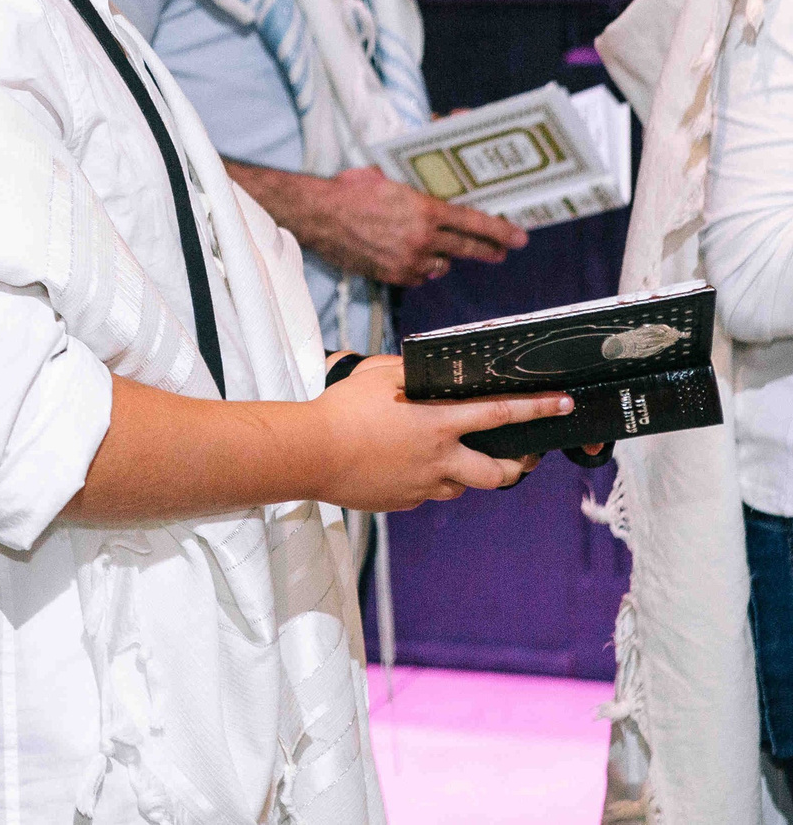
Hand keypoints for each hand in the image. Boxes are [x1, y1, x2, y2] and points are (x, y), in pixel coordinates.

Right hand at [307, 356, 564, 510]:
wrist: (310, 454)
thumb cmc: (341, 409)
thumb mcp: (377, 375)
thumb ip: (409, 372)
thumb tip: (426, 371)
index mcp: (438, 423)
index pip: (501, 414)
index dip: (536, 408)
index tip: (562, 404)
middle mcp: (440, 458)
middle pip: (499, 473)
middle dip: (517, 466)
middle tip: (520, 457)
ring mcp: (423, 485)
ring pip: (462, 485)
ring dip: (464, 473)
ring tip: (446, 456)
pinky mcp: (403, 501)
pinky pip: (425, 492)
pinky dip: (424, 480)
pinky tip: (400, 466)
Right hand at [310, 167, 525, 286]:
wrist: (318, 214)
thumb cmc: (350, 191)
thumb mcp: (389, 179)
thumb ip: (416, 190)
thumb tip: (431, 189)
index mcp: (425, 210)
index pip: (474, 223)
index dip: (501, 231)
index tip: (520, 237)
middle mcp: (422, 238)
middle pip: (466, 248)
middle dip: (488, 250)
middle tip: (502, 252)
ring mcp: (408, 260)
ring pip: (441, 264)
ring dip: (444, 257)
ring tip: (441, 251)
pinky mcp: (392, 275)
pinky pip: (417, 276)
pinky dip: (419, 268)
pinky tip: (412, 258)